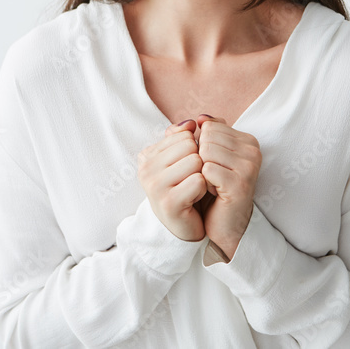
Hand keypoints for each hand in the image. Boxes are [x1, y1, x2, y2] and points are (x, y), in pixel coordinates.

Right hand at [137, 120, 207, 241]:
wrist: (183, 227)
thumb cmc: (185, 189)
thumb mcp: (182, 159)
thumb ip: (184, 136)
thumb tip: (191, 122)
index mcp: (147, 156)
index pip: (183, 135)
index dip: (193, 150)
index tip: (186, 168)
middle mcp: (146, 169)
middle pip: (190, 146)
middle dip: (199, 161)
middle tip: (191, 180)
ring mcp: (154, 186)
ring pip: (196, 161)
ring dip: (202, 175)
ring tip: (192, 189)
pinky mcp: (169, 203)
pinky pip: (199, 180)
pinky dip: (203, 189)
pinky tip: (195, 199)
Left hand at [193, 115, 261, 259]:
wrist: (223, 224)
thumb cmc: (213, 188)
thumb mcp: (208, 156)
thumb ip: (202, 133)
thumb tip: (200, 117)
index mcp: (247, 140)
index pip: (210, 126)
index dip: (202, 147)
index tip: (213, 165)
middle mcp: (253, 150)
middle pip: (207, 137)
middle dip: (201, 158)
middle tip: (212, 177)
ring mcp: (249, 167)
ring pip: (205, 151)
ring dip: (202, 171)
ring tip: (213, 184)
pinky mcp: (240, 184)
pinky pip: (206, 170)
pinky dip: (203, 182)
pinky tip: (213, 193)